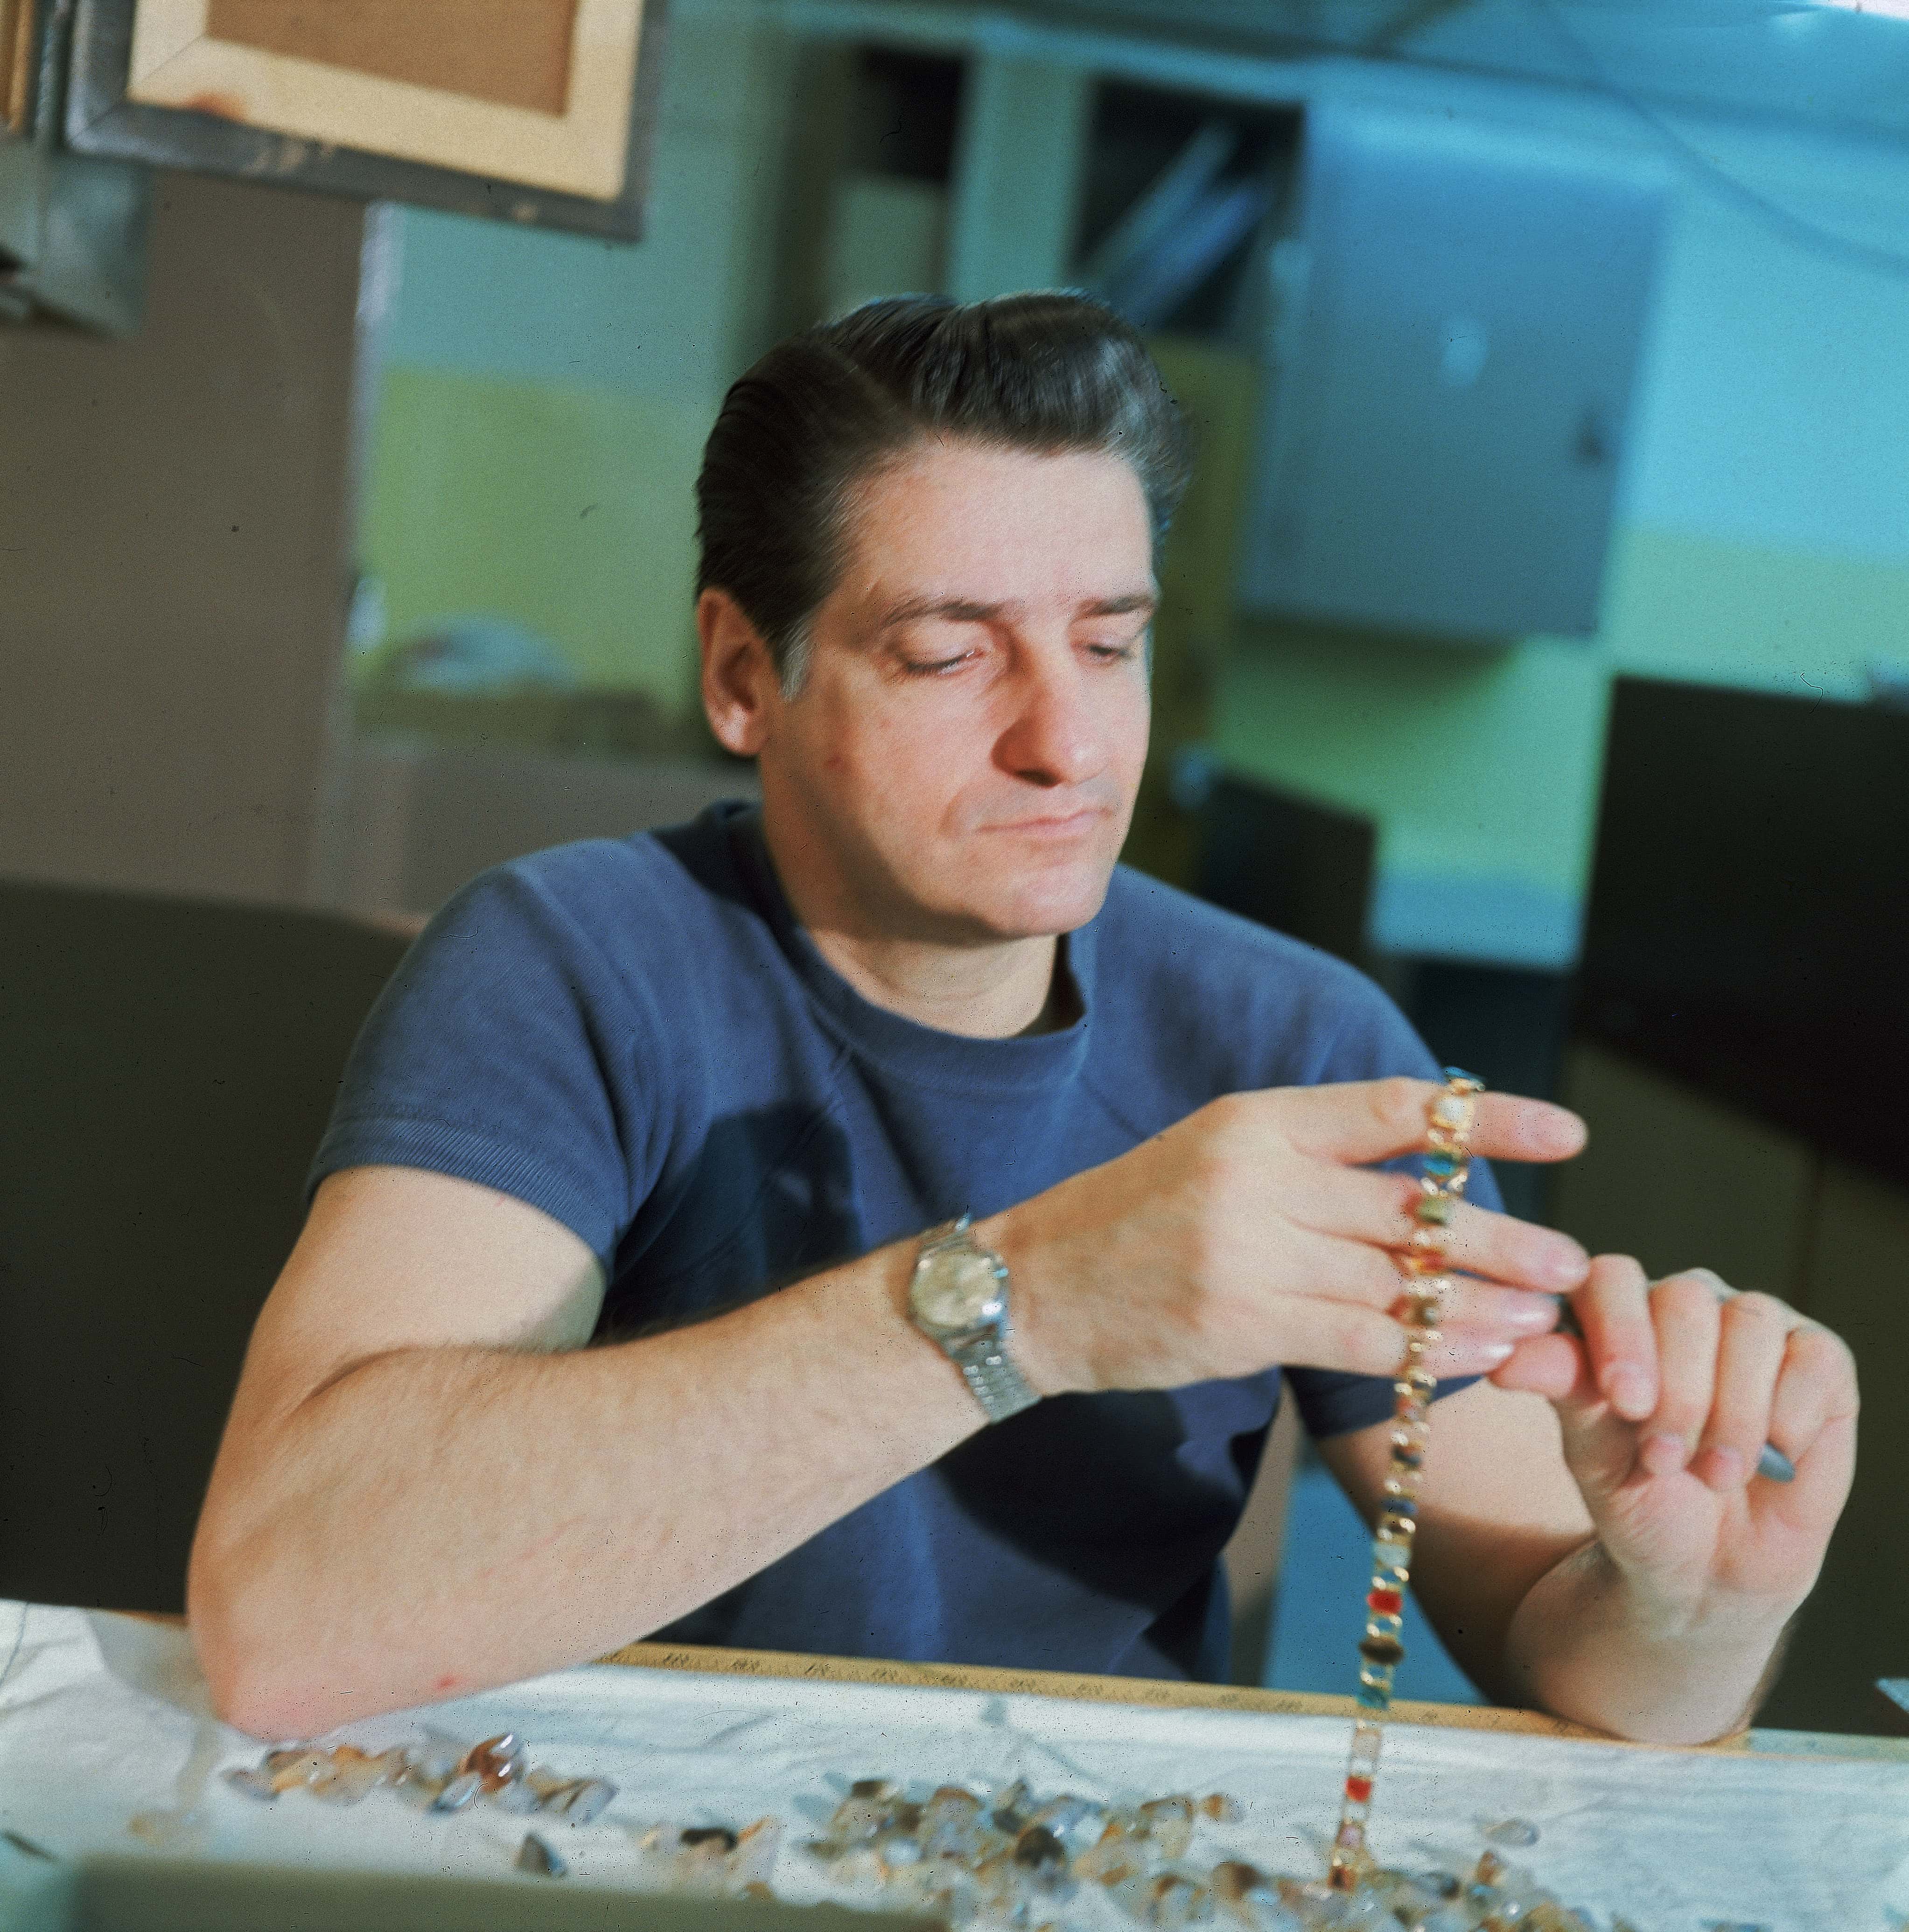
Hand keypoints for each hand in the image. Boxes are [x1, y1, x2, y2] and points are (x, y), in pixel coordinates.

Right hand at [987, 1077, 1589, 1396]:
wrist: (1030, 1287)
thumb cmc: (1132, 1221)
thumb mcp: (1213, 1157)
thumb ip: (1309, 1164)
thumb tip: (1424, 1184)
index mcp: (1256, 1120)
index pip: (1396, 1107)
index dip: (1489, 1116)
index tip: (1565, 1132)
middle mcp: (1255, 1175)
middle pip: (1409, 1206)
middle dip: (1501, 1235)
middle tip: (1570, 1260)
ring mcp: (1245, 1250)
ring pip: (1394, 1279)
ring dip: (1479, 1304)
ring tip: (1540, 1318)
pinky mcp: (1237, 1322)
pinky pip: (1359, 1338)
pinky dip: (1427, 1352)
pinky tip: (1477, 1357)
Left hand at [1493, 1259, 1857, 1624]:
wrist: (1703, 1566)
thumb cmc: (1636, 1495)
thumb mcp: (1589, 1448)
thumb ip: (1561, 1389)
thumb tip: (1504, 1359)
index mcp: (1618, 1309)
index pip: (1611, 1277)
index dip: (1618, 1332)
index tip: (1623, 1401)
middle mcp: (1687, 1301)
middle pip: (1684, 1299)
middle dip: (1677, 1389)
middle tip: (1664, 1459)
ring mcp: (1755, 1323)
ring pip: (1749, 1323)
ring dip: (1731, 1412)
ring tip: (1712, 1474)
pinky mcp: (1818, 1358)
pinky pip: (1811, 1357)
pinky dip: (1787, 1416)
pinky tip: (1771, 1458)